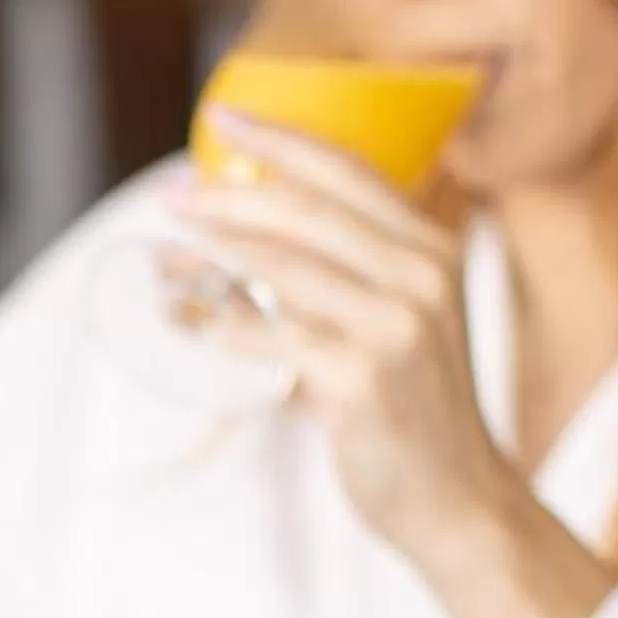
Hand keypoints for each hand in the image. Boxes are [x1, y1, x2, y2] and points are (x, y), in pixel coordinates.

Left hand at [176, 108, 617, 617]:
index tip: (221, 119)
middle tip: (170, 195)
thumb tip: (227, 249)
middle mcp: (421, 275)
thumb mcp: (389, 325)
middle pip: (305, 211)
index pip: (347, 171)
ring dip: (211, 258)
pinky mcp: (362, 379)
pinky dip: (221, 327)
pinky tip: (185, 321)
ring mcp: (395, 326)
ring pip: (282, 268)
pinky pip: (272, 339)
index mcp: (431, 248)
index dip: (281, 140)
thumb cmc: (409, 411)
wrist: (456, 499)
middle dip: (229, 197)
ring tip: (162, 257)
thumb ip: (329, 280)